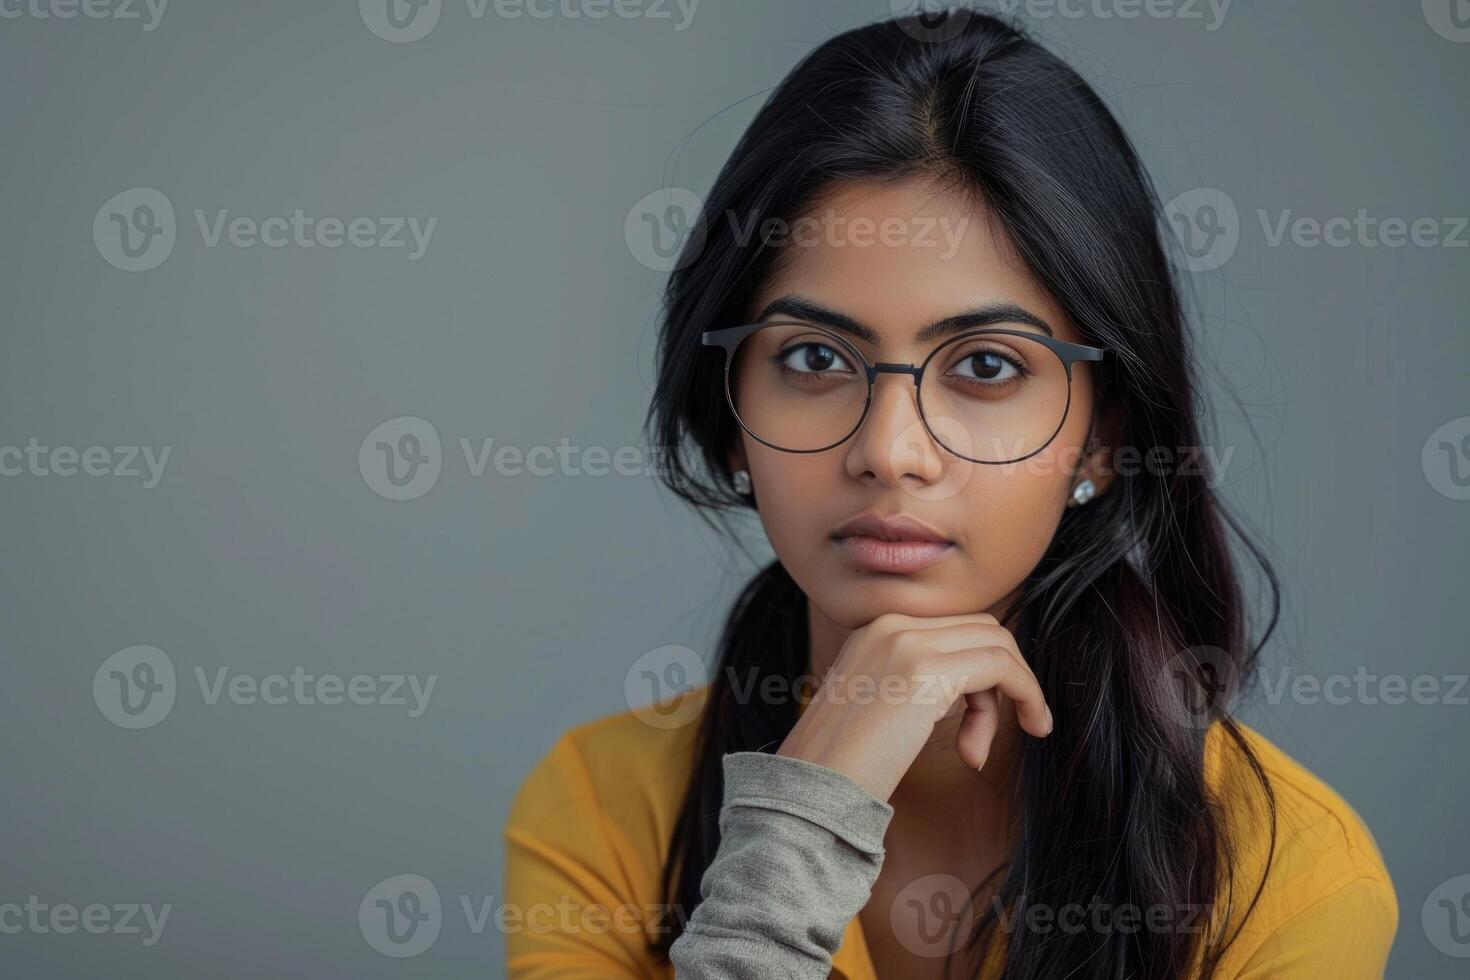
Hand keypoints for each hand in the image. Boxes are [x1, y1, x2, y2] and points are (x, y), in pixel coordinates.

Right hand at [776, 611, 1052, 801]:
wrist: (810, 787)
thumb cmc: (839, 764)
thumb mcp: (876, 705)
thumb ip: (912, 683)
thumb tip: (969, 687)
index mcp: (874, 629)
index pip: (952, 629)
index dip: (979, 674)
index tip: (979, 722)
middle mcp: (890, 624)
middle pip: (980, 628)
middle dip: (1001, 679)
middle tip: (984, 738)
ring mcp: (906, 642)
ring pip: (996, 643)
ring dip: (1013, 693)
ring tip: (977, 752)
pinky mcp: (926, 670)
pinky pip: (1001, 666)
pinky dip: (1027, 693)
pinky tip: (1031, 726)